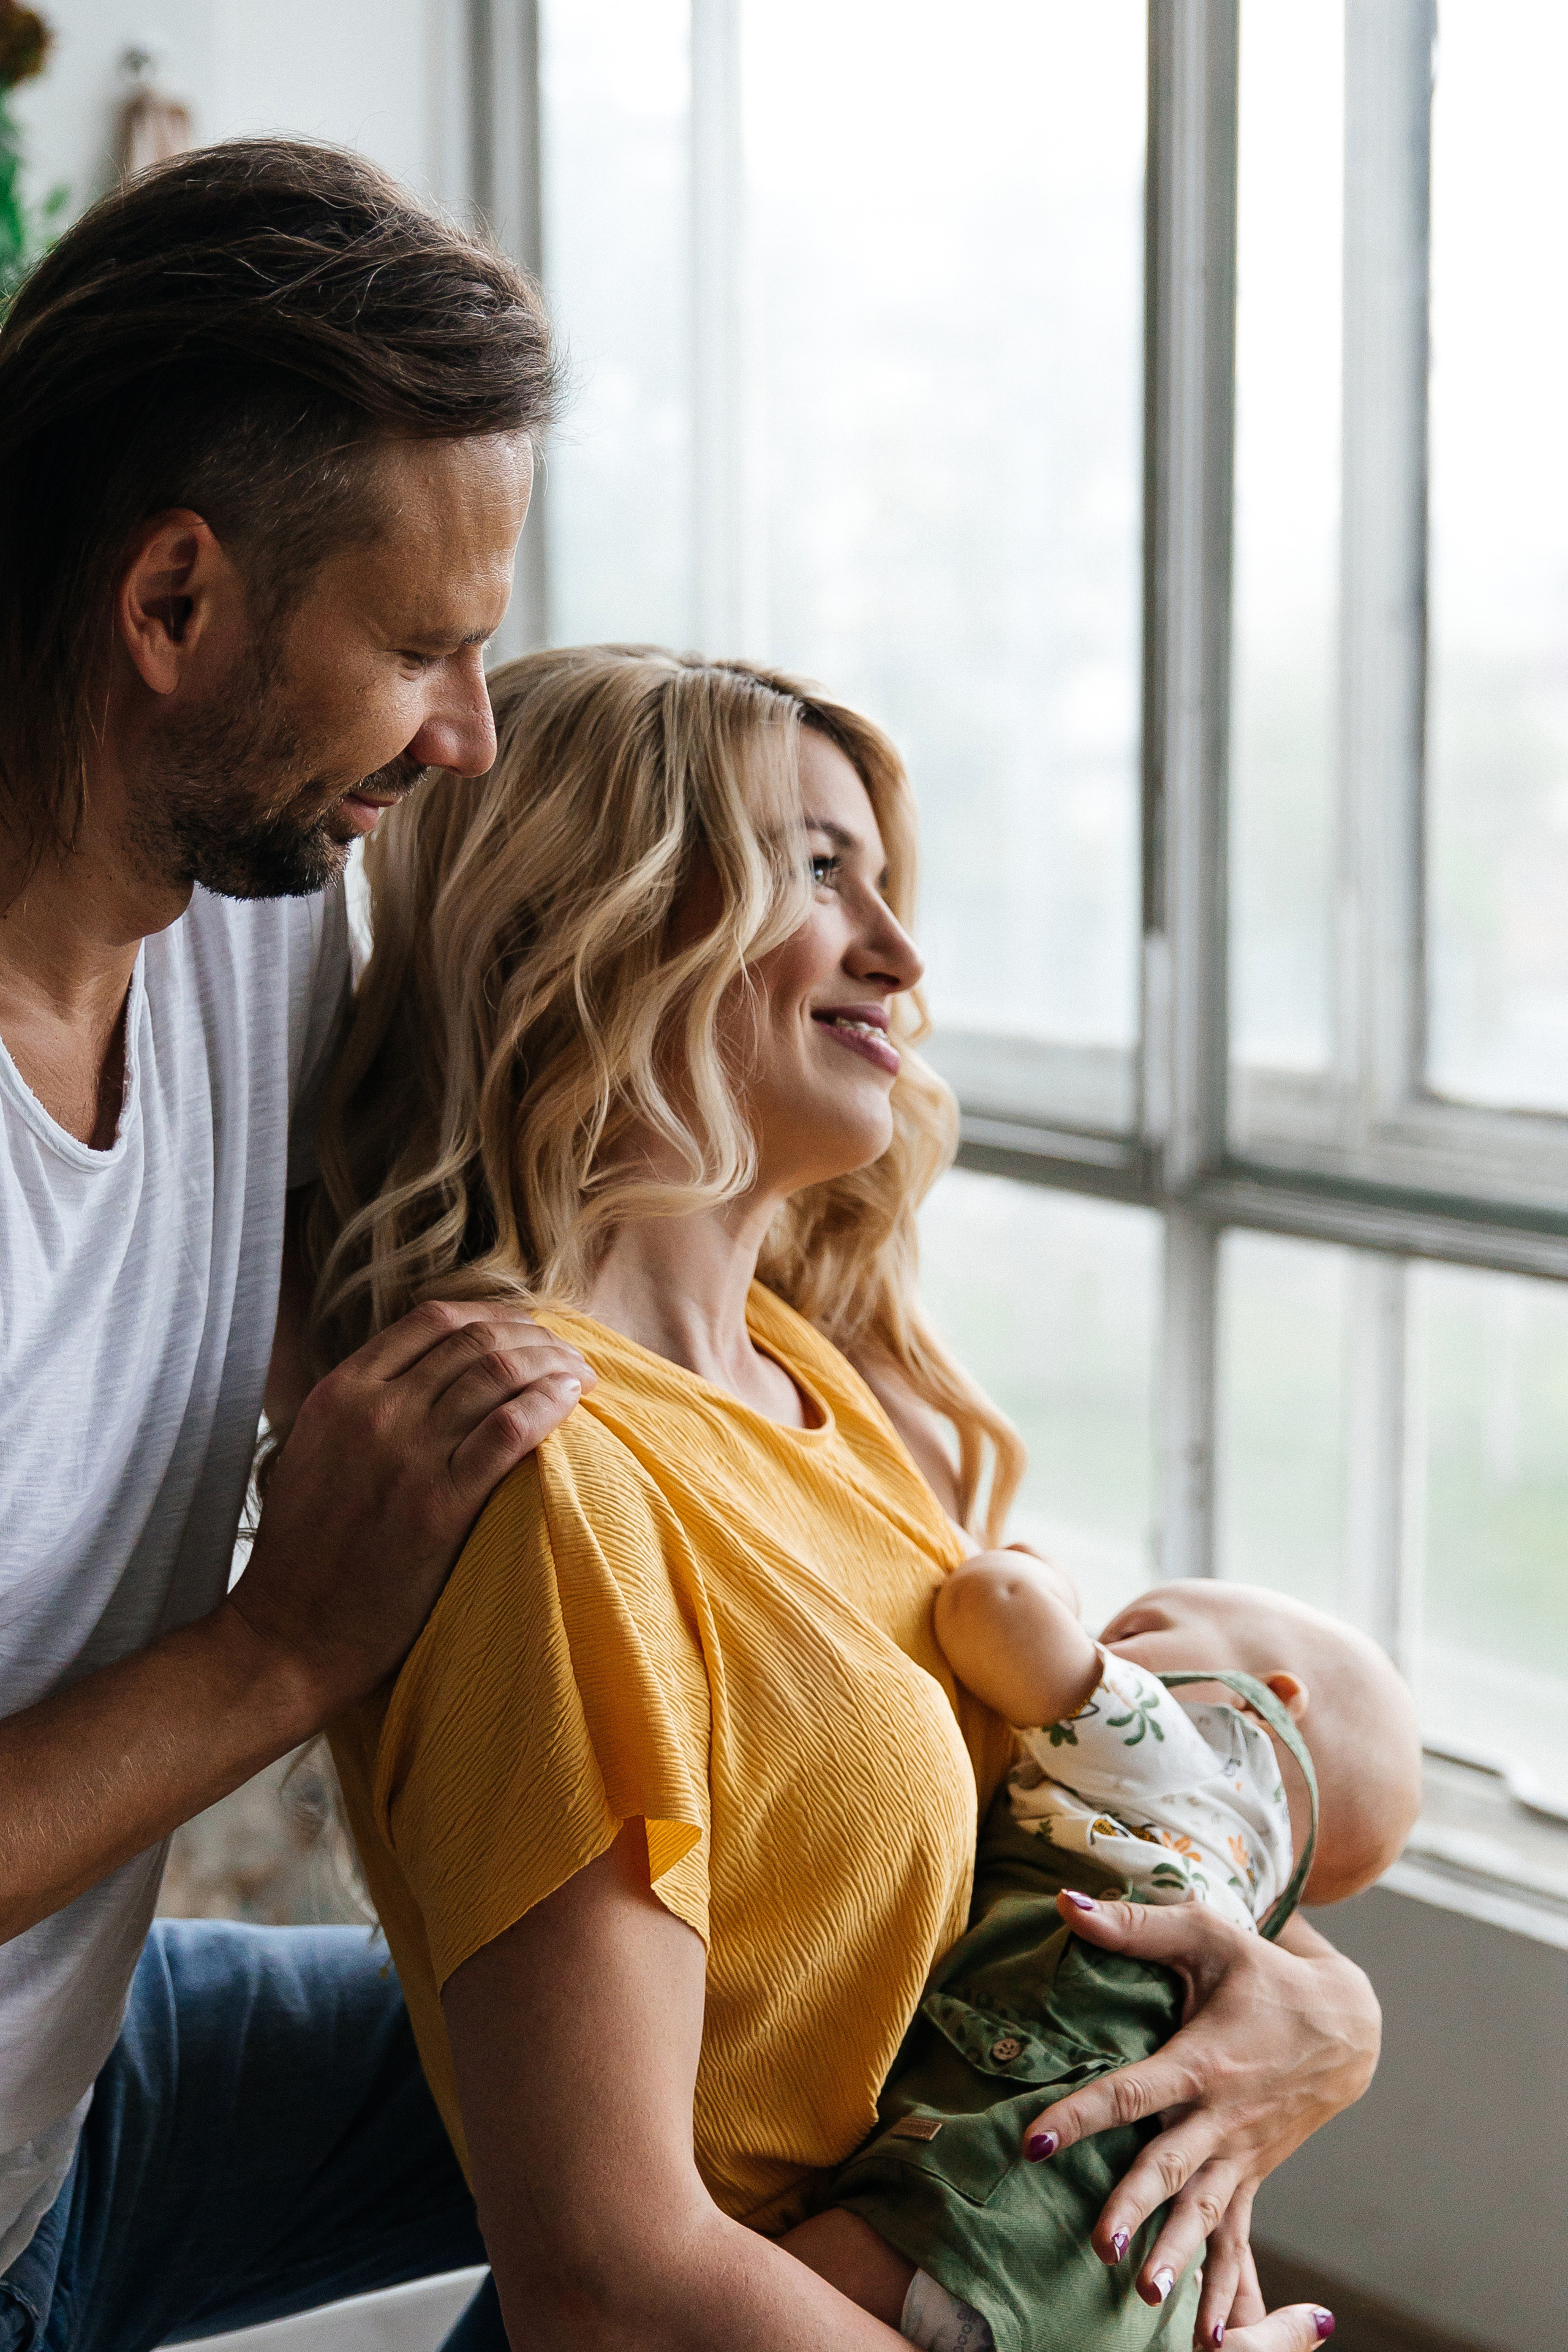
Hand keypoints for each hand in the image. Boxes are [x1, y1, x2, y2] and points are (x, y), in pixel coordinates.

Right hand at [228, 1300, 592, 1717]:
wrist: (289, 1634)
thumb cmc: (307, 1551)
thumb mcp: (314, 1451)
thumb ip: (361, 1406)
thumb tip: (427, 1374)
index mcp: (340, 1392)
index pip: (432, 1319)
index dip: (493, 1316)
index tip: (526, 1331)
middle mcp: (373, 1411)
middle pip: (475, 1341)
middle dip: (534, 1338)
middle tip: (567, 1354)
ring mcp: (407, 1455)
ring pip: (498, 1374)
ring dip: (552, 1365)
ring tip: (581, 1375)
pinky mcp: (440, 1505)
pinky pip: (510, 1430)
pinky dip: (550, 1403)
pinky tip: (572, 1399)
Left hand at [1024, 1893, 1377, 2350]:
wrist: (1348, 2027)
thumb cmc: (1264, 1973)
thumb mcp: (1208, 1936)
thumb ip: (1136, 1924)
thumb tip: (1065, 1901)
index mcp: (1202, 2063)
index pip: (1132, 2092)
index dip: (1083, 2115)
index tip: (1037, 2143)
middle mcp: (1221, 2119)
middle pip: (1170, 2168)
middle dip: (1136, 2208)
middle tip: (1101, 2247)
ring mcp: (1240, 2156)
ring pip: (1204, 2216)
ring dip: (1177, 2258)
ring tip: (1145, 2301)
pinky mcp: (1252, 2178)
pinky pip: (1236, 2241)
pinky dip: (1226, 2290)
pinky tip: (1208, 2336)